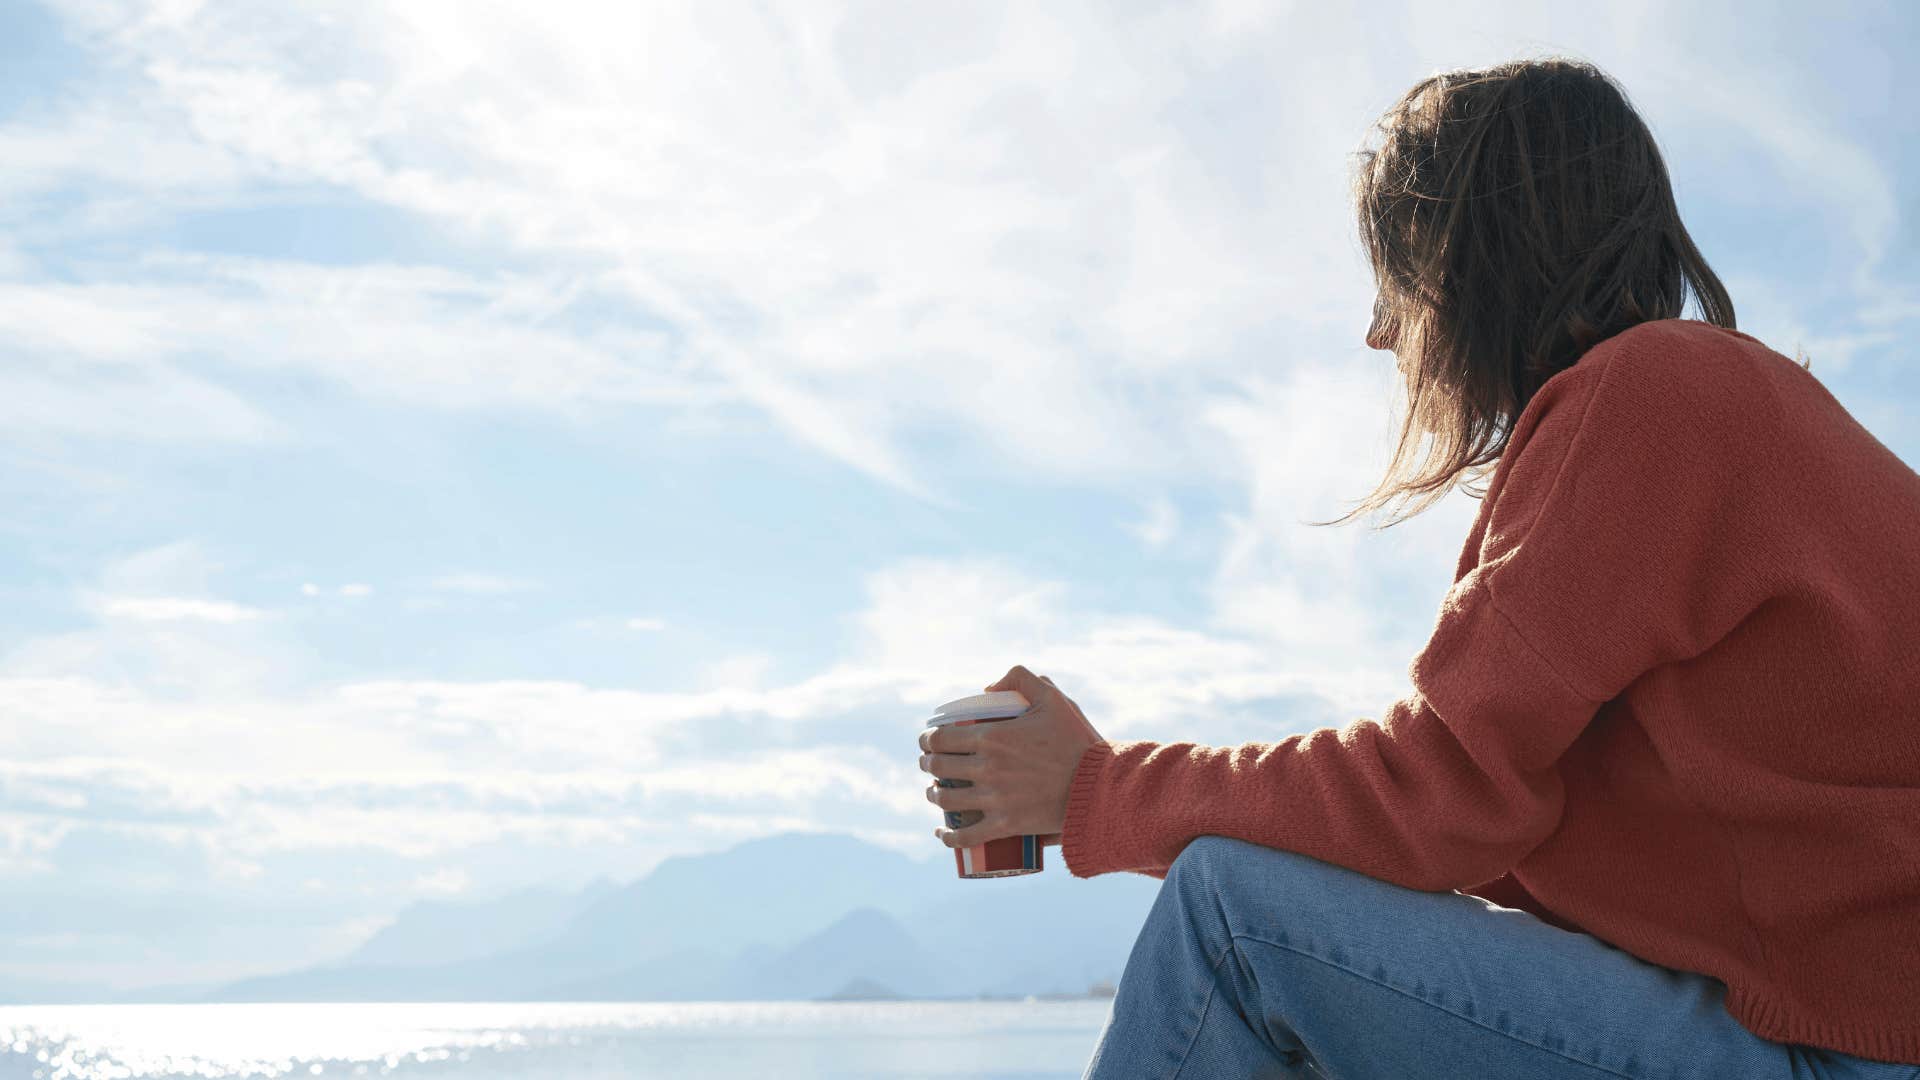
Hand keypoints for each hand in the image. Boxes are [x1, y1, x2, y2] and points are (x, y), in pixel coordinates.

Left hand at [916, 665, 1106, 849]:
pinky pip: (967, 837)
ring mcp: (995, 800)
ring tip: (935, 793)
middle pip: (939, 768)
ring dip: (933, 796)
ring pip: (947, 801)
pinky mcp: (1006, 826)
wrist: (1100, 787)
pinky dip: (948, 837)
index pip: (941, 739)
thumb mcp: (1053, 699)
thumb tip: (988, 687)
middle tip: (929, 765)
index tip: (927, 741)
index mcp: (993, 737)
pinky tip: (942, 834)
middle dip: (927, 765)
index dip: (926, 740)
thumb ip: (1022, 679)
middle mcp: (987, 769)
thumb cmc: (1078, 742)